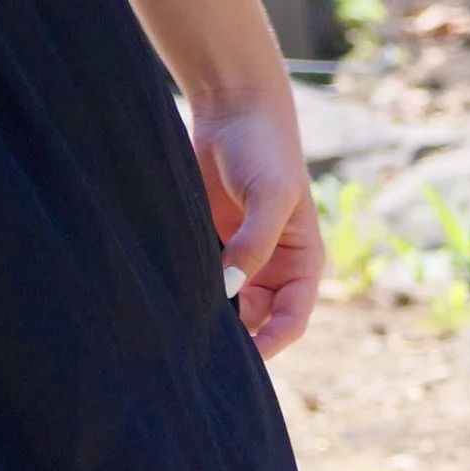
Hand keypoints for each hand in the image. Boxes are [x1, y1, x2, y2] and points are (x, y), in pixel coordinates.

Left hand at [191, 91, 320, 359]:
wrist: (232, 108)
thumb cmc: (264, 148)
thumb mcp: (269, 196)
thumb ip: (254, 244)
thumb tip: (229, 289)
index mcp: (301, 261)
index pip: (291, 319)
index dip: (272, 343)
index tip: (245, 362)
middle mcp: (272, 266)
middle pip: (257, 320)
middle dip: (237, 338)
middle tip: (201, 354)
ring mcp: (238, 255)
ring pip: (226, 304)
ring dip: (209, 317)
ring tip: (181, 332)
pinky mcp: (208, 242)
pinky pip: (200, 278)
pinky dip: (189, 291)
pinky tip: (168, 300)